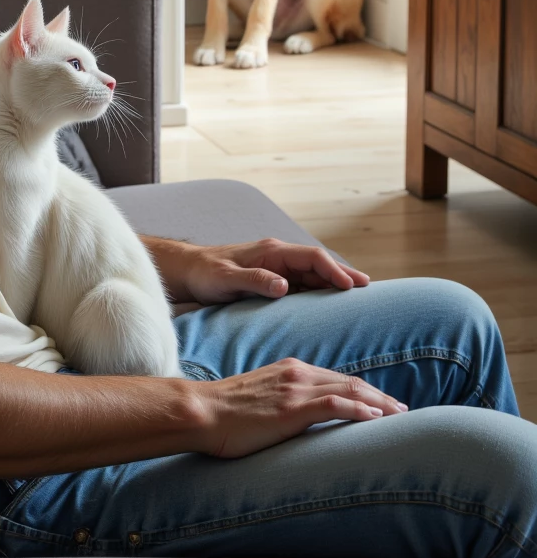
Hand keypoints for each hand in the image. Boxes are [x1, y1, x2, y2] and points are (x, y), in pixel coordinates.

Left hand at [173, 236, 369, 304]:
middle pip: (319, 265)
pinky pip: (302, 286)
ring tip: (359, 297)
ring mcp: (277, 269)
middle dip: (343, 275)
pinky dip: (319, 292)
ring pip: (313, 276)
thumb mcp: (227, 278)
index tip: (351, 286)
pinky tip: (331, 305)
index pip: (312, 257)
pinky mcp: (272, 281)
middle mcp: (278, 257)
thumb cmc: (205, 274)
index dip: (334, 270)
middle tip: (369, 288)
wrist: (188, 273)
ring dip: (334, 284)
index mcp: (272, 252)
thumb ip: (255, 279)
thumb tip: (285, 285)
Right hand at [188, 357, 406, 458]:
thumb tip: (299, 420)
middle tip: (403, 412)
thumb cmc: (225, 412)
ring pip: (348, 391)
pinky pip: (334, 405)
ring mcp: (295, 389)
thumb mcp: (260, 400)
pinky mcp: (291, 408)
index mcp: (291, 370)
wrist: (201, 411)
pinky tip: (376, 419)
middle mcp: (297, 373)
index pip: (337, 379)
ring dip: (379, 404)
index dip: (364, 392)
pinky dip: (358, 410)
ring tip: (400, 417)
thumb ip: (284, 402)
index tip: (384, 405)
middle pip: (350, 383)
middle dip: (380, 397)